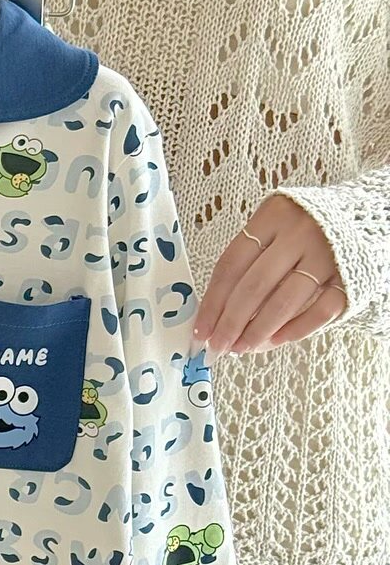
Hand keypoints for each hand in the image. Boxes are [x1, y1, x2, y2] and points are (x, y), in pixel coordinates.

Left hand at [195, 194, 347, 353]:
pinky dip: (294, 330)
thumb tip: (214, 314)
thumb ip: (247, 262)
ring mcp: (328, 255)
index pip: (231, 265)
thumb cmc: (303, 228)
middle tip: (217, 346)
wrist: (363, 217)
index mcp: (273, 216)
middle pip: (254, 286)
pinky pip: (319, 312)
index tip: (200, 329)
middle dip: (231, 323)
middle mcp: (300, 233)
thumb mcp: (272, 229)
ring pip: (284, 302)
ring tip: (241, 348)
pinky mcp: (351, 278)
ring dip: (258, 331)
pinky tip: (274, 340)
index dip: (212, 302)